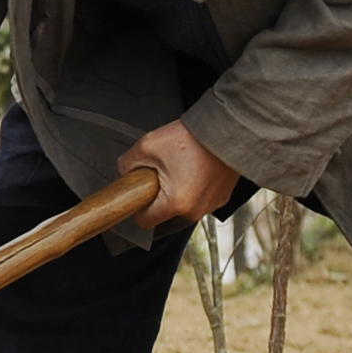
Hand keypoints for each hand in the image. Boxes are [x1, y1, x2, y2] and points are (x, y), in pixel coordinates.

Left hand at [120, 119, 241, 227]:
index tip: (140, 192)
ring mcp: (211, 206)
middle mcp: (195, 211)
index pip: (144, 222)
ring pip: (183, 205)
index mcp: (176, 203)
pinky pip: (199, 198)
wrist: (227, 130)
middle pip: (165, 212)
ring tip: (182, 166)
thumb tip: (124, 173)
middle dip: (160, 194)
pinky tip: (195, 168)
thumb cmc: (191, 138)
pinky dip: (195, 187)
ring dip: (178, 191)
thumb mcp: (147, 146)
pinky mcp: (222, 198)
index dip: (138, 207)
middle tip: (163, 170)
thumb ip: (127, 164)